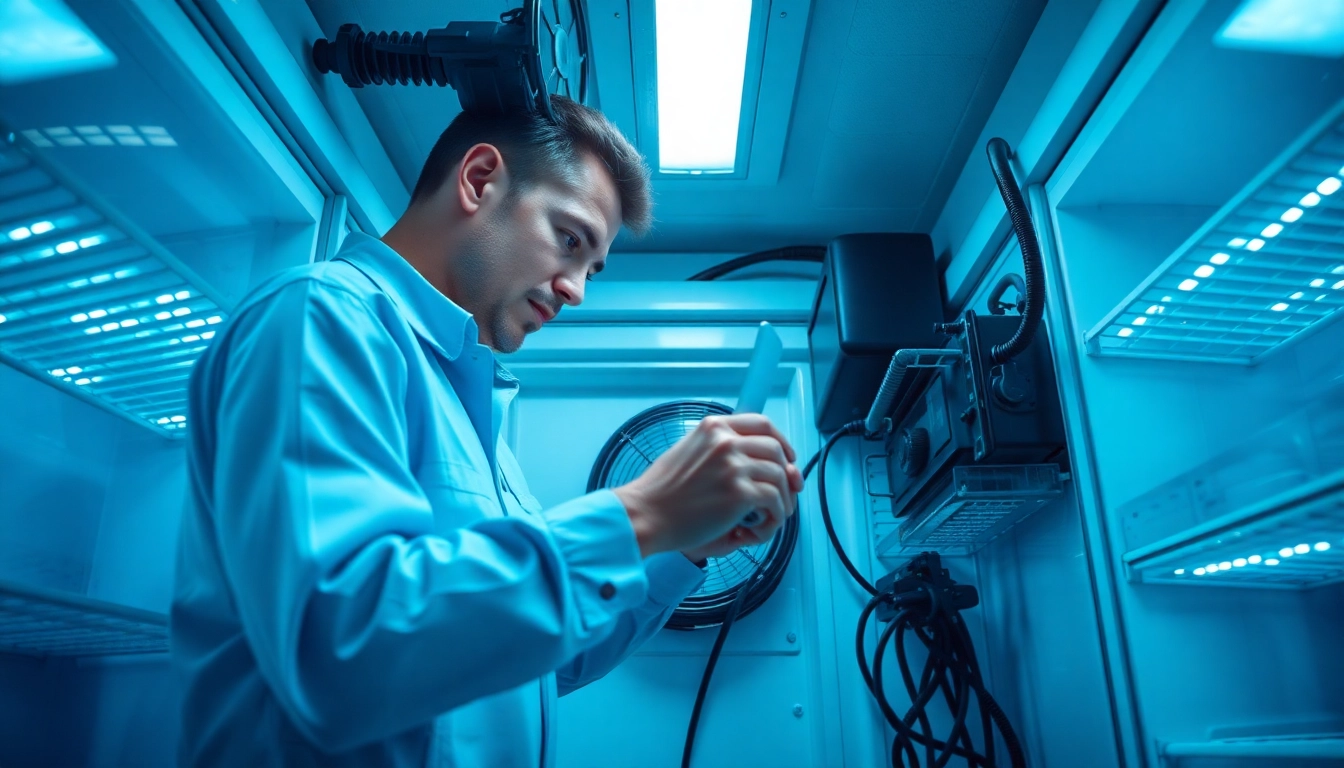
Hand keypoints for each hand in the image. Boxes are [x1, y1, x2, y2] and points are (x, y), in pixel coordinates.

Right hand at [614, 413, 802, 557]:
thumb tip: (759, 462)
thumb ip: (719, 450)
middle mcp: (726, 441)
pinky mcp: (740, 493)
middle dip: (787, 475)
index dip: (781, 442)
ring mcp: (734, 465)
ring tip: (766, 520)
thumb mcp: (689, 452)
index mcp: (714, 428)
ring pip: (780, 477)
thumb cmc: (662, 493)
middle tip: (784, 497)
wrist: (645, 514)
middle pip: (776, 450)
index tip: (787, 459)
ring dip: (780, 502)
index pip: (762, 423)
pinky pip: (775, 502)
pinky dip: (773, 519)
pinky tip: (756, 530)